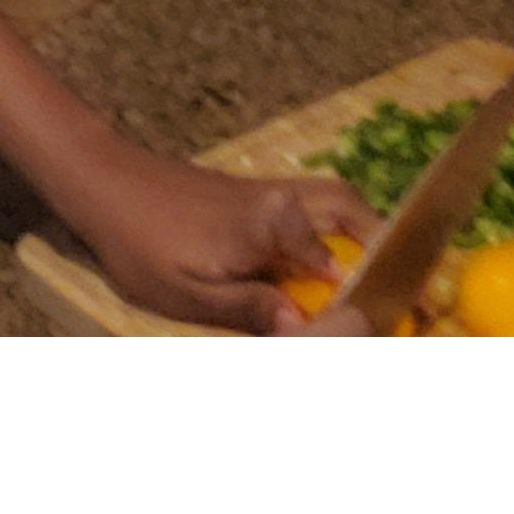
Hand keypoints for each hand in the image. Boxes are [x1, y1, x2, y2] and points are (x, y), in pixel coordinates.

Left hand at [64, 136, 379, 336]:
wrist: (103, 183)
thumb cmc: (139, 242)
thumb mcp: (189, 293)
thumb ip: (252, 308)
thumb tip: (305, 330)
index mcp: (272, 223)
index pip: (340, 262)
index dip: (371, 296)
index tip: (403, 323)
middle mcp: (281, 198)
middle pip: (354, 213)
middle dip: (389, 250)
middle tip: (411, 297)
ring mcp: (269, 192)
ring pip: (336, 204)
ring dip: (366, 234)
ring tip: (382, 282)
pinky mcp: (255, 195)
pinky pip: (313, 207)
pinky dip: (338, 230)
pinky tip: (330, 268)